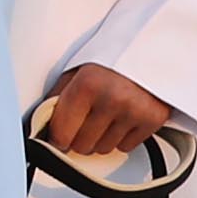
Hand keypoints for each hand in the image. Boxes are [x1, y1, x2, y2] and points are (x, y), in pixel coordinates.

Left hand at [37, 63, 178, 161]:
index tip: (60, 136)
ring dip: (101, 138)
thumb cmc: (113, 59)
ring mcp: (135, 111)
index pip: (62, 134)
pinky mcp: (154, 120)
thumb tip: (42, 125)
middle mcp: (112, 99)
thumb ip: (59, 97)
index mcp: (88, 84)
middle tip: (85, 122)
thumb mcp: (78, 69)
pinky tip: (123, 118)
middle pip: (82, 146)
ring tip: (106, 117)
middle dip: (80, 138)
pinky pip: (126, 147)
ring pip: (103, 149)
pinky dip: (122, 137)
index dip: (58, 137)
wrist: (154, 48)